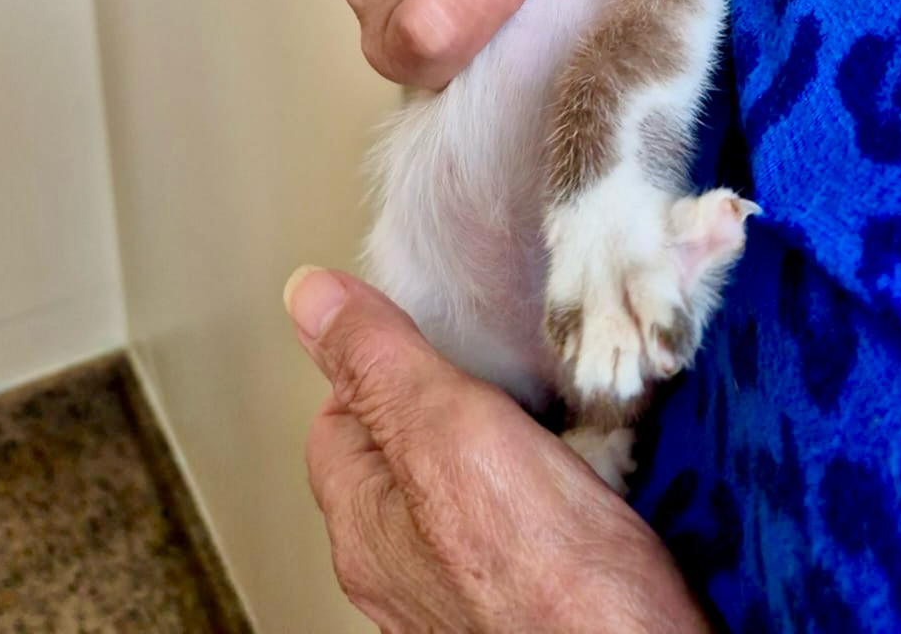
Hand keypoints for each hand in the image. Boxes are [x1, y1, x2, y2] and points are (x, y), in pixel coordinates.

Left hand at [284, 267, 711, 633]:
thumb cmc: (553, 577)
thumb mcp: (450, 428)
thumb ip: (382, 362)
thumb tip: (309, 296)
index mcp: (367, 527)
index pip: (339, 415)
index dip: (384, 358)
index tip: (435, 329)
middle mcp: (403, 575)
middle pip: (405, 453)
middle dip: (450, 400)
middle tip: (501, 367)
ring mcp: (464, 597)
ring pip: (469, 492)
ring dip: (507, 446)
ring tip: (553, 415)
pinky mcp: (529, 605)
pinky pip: (526, 529)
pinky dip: (552, 492)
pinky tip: (591, 477)